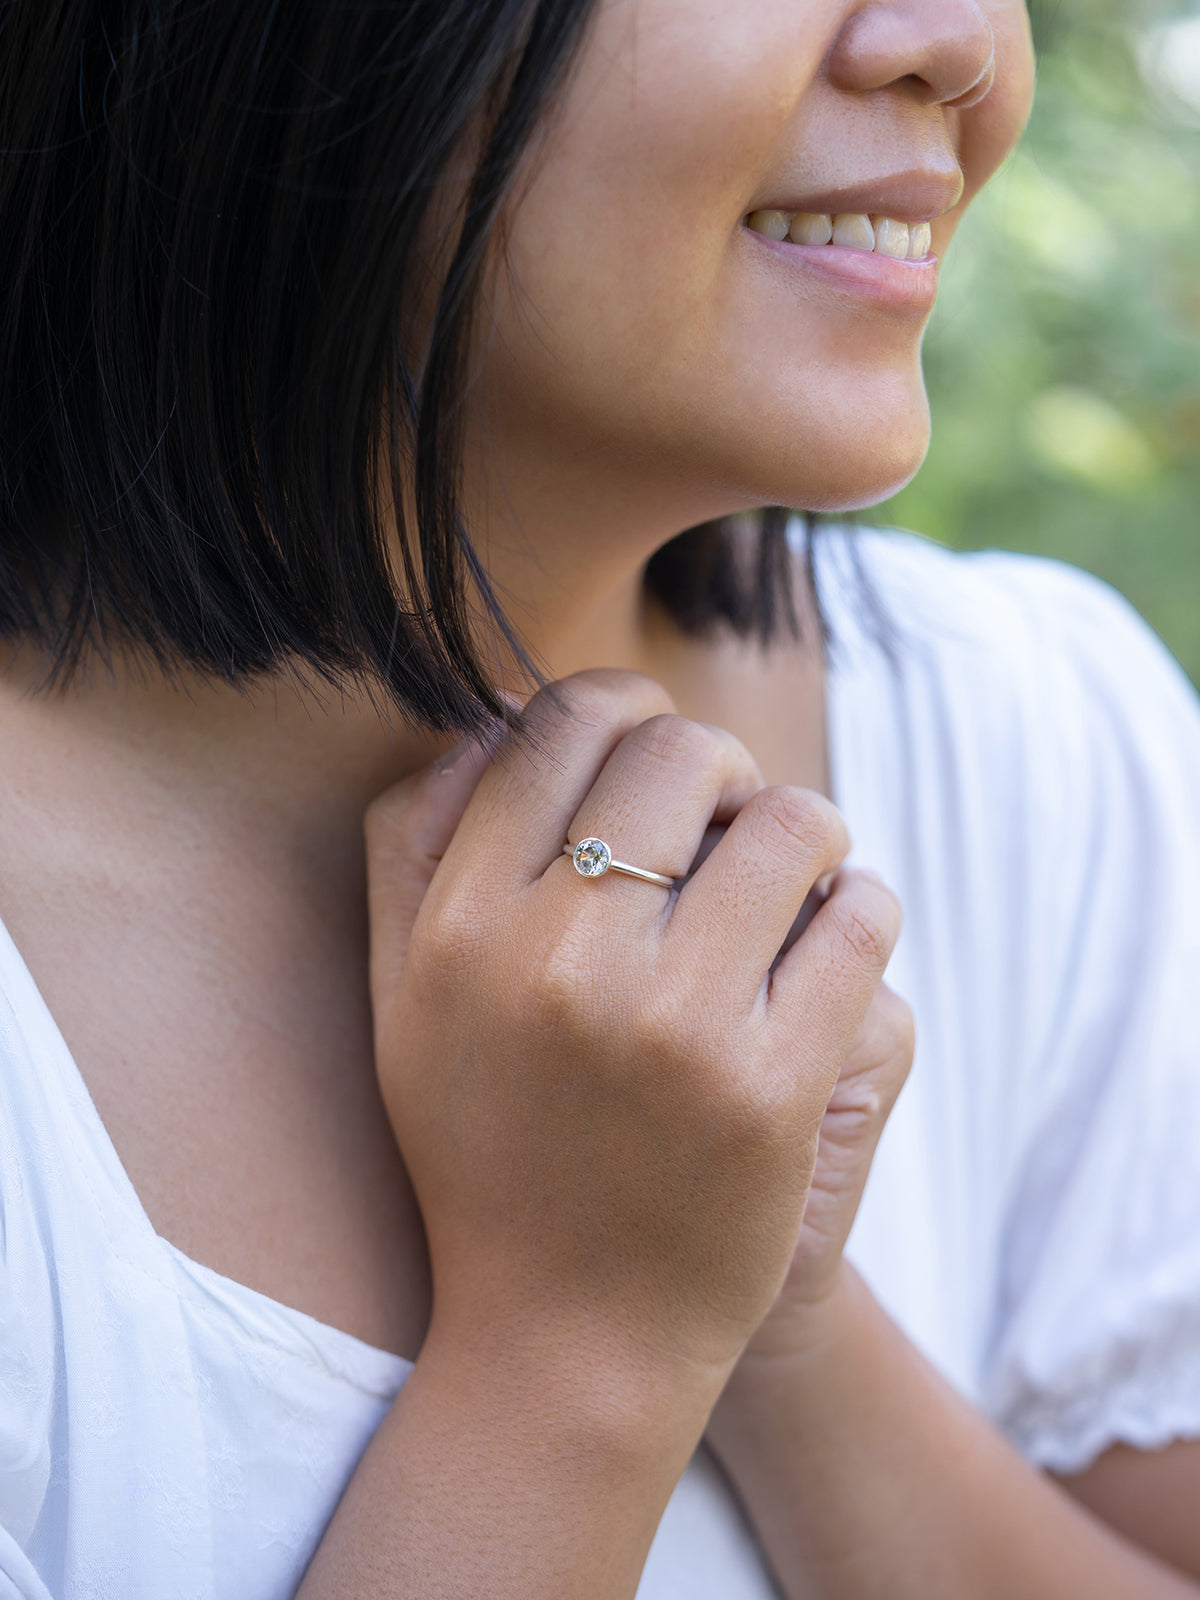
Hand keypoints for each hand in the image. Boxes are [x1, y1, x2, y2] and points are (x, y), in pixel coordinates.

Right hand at [364, 671, 901, 1396]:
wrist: (571, 1338)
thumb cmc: (487, 1154)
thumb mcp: (404, 1002)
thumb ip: (413, 847)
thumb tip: (497, 715)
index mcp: (461, 928)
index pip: (560, 726)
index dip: (620, 707)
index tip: (650, 751)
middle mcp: (558, 961)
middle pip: (680, 752)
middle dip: (718, 767)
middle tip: (723, 823)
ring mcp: (673, 1025)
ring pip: (790, 819)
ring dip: (803, 832)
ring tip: (788, 880)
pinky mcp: (773, 1087)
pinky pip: (861, 915)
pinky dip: (861, 907)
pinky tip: (831, 943)